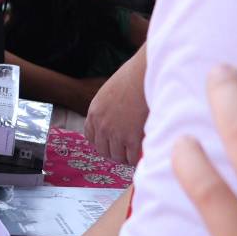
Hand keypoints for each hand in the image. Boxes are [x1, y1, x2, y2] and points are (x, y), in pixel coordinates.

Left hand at [84, 46, 148, 164]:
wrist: (146, 75)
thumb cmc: (134, 78)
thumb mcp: (112, 92)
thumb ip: (110, 107)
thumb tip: (119, 115)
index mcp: (94, 112)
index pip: (91, 136)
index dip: (102, 142)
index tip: (112, 144)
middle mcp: (101, 124)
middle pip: (103, 149)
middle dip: (114, 152)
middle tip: (127, 151)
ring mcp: (116, 133)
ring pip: (117, 156)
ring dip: (126, 158)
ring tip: (137, 154)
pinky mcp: (132, 138)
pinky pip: (133, 158)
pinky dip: (138, 159)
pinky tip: (145, 154)